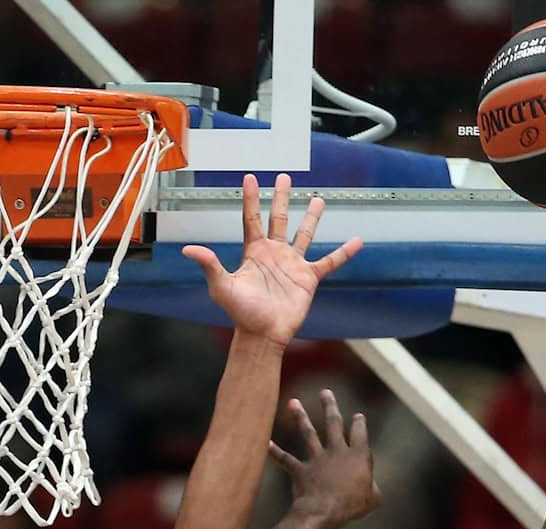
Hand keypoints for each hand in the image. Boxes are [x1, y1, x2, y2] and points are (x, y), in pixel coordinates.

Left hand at [183, 174, 362, 347]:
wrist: (263, 334)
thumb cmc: (241, 312)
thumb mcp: (222, 286)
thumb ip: (210, 265)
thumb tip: (189, 250)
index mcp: (254, 252)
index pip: (251, 219)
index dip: (250, 199)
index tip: (250, 178)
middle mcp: (274, 253)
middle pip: (278, 219)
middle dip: (281, 198)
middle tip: (285, 178)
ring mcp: (293, 264)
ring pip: (304, 235)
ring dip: (312, 218)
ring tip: (318, 199)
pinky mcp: (308, 278)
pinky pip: (329, 262)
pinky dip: (343, 253)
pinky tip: (356, 241)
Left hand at [268, 390, 380, 527]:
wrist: (324, 511)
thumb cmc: (352, 506)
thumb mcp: (373, 498)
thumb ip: (372, 487)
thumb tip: (370, 486)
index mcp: (358, 456)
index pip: (360, 434)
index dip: (359, 423)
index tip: (358, 416)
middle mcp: (336, 452)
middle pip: (333, 424)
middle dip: (329, 406)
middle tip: (325, 392)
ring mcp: (317, 459)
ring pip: (308, 433)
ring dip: (300, 417)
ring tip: (294, 402)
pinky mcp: (300, 470)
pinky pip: (285, 459)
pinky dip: (275, 451)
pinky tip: (265, 441)